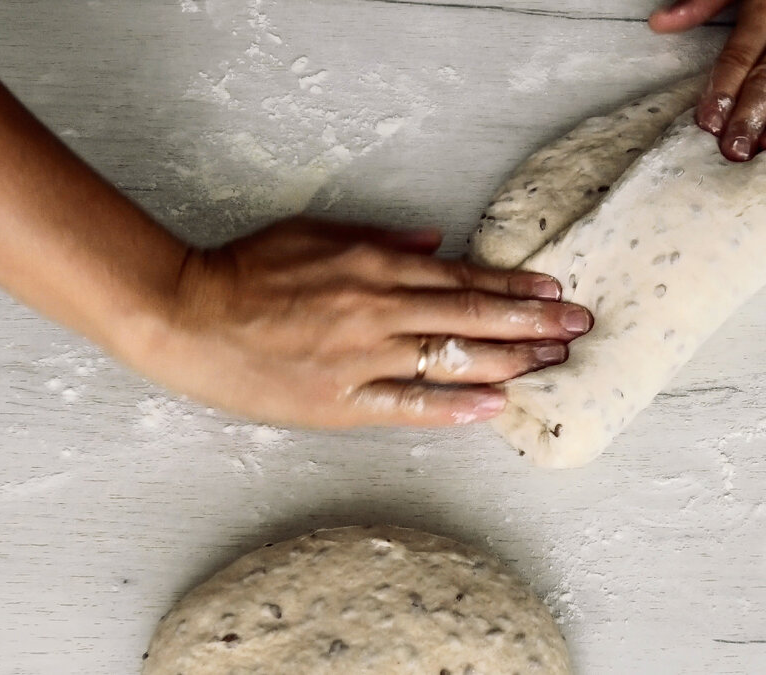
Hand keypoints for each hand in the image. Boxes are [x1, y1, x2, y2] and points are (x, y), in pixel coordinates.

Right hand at [136, 217, 592, 427]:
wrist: (186, 313)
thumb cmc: (247, 269)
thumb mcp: (315, 232)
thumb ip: (380, 238)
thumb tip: (435, 240)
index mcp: (374, 268)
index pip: (462, 279)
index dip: (514, 285)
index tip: (555, 290)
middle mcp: (379, 310)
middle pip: (473, 317)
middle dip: (533, 323)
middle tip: (580, 328)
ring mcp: (362, 358)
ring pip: (451, 359)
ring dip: (510, 361)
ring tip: (554, 363)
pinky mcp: (340, 399)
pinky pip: (406, 405)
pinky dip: (453, 407)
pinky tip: (494, 408)